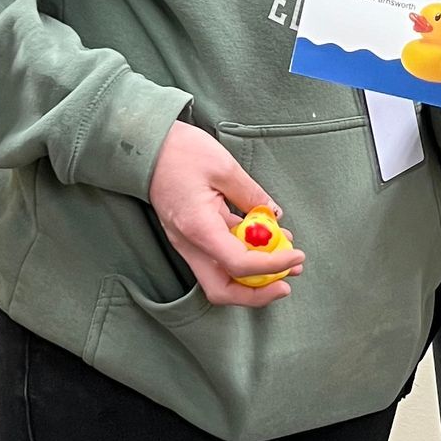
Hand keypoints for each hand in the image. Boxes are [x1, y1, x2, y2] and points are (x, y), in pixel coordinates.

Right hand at [148, 120, 304, 306]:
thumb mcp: (224, 168)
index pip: (239, 265)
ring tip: (287, 257)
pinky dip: (245, 257)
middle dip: (259, 292)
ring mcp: (188, 243)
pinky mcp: (192, 237)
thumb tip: (273, 216)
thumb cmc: (179, 152)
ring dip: (255, 276)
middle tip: (288, 279)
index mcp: (198, 228)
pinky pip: (220, 259)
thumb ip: (252, 196)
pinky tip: (267, 241)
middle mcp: (190, 244)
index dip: (272, 266)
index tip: (297, 256)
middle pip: (223, 291)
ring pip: (222, 278)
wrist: (144, 147)